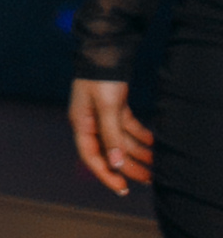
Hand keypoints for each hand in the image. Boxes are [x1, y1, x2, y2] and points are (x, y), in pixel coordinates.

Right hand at [69, 78, 152, 195]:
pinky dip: (139, 135)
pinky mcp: (114, 107)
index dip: (106, 174)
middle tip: (149, 179)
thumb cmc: (101, 78)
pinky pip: (127, 127)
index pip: (92, 157)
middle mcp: (90, 123)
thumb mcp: (107, 107)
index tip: (122, 188)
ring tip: (157, 163)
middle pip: (109, 151)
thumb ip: (111, 135)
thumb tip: (115, 163)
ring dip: (138, 152)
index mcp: (81, 124)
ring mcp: (102, 115)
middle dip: (129, 166)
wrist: (106, 49)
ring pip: (121, 140)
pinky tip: (153, 142)